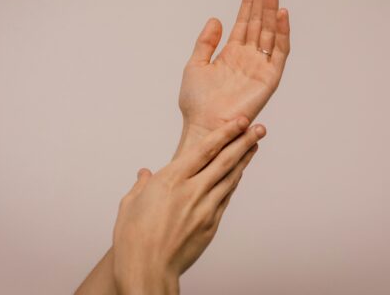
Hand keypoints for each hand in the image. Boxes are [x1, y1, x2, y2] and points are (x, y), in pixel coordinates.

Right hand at [112, 118, 266, 294]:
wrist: (147, 269)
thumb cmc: (133, 238)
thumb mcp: (130, 204)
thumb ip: (141, 185)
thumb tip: (145, 175)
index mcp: (171, 180)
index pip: (206, 149)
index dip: (226, 133)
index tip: (241, 121)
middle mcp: (192, 190)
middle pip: (225, 160)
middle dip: (244, 141)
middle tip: (259, 127)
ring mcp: (205, 208)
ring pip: (230, 178)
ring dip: (244, 159)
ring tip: (254, 144)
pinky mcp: (211, 225)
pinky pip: (225, 198)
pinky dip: (233, 183)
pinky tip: (238, 175)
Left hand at [176, 0, 289, 155]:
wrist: (204, 126)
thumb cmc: (197, 103)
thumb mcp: (195, 65)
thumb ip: (206, 42)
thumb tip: (216, 19)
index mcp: (231, 54)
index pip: (244, 22)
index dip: (249, 2)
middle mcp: (248, 57)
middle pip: (259, 22)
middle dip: (264, 0)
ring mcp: (260, 67)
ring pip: (269, 32)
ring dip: (273, 10)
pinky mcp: (269, 78)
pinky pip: (279, 52)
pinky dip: (282, 33)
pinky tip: (281, 14)